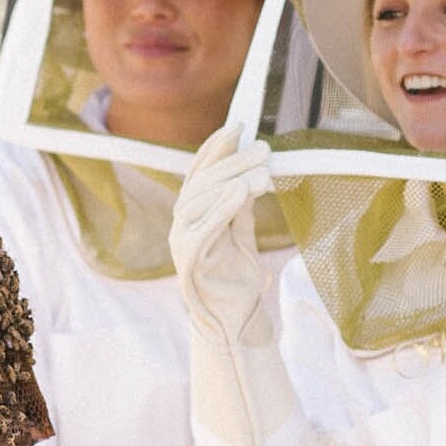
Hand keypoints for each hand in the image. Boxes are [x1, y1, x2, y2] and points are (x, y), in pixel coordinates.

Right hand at [170, 122, 275, 346]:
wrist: (233, 320)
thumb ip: (243, 201)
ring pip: (199, 199)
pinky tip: (240, 194)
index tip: (239, 125)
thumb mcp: (243, 229)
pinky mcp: (188, 259)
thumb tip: (253, 170)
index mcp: (194, 210)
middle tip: (264, 150)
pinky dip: (221, 208)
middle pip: (203, 181)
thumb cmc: (237, 275)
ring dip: (231, 181)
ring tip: (260, 175)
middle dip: (233, 161)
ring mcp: (181, 239)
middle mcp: (182, 221)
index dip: (217, 146)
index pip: (201, 169)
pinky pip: (202, 228)